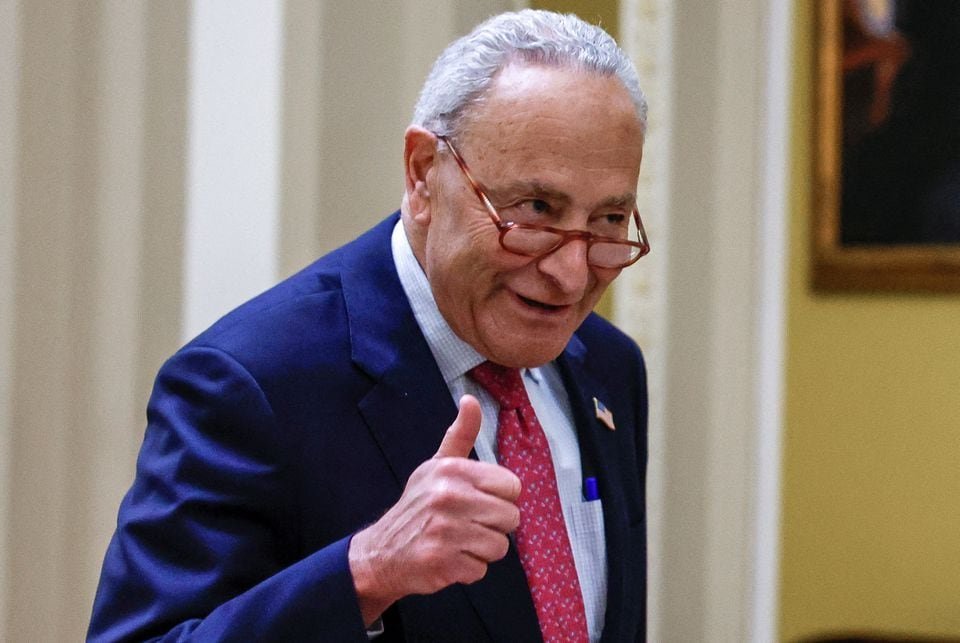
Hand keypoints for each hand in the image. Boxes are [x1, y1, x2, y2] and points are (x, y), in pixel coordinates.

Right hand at [348, 395, 520, 626]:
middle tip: (467, 525)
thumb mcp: (437, 465)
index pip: (512, 486)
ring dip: (482, 550)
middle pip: (511, 518)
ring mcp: (445, 530)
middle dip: (494, 526)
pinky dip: (468, 569)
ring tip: (458, 541)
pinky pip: (481, 569)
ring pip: (500, 546)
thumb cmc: (418, 505)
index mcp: (453, 470)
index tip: (479, 500)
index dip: (500, 498)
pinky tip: (449, 558)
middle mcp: (449, 496)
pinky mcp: (442, 562)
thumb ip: (460, 435)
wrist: (382, 550)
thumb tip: (470, 399)